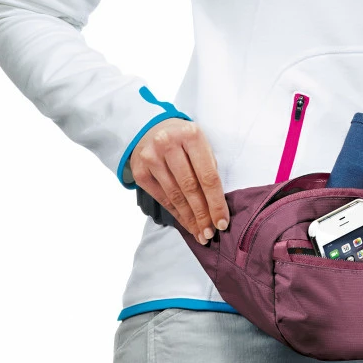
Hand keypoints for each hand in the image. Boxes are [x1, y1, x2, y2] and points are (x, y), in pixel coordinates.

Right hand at [130, 117, 230, 243]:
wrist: (151, 130)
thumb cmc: (184, 140)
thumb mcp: (201, 144)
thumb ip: (208, 168)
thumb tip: (217, 207)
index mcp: (191, 135)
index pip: (208, 176)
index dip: (216, 203)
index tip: (222, 222)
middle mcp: (168, 144)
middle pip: (190, 188)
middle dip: (202, 215)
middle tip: (210, 233)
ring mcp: (151, 157)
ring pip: (175, 195)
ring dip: (189, 218)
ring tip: (200, 233)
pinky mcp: (140, 171)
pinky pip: (162, 198)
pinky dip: (176, 213)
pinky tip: (186, 223)